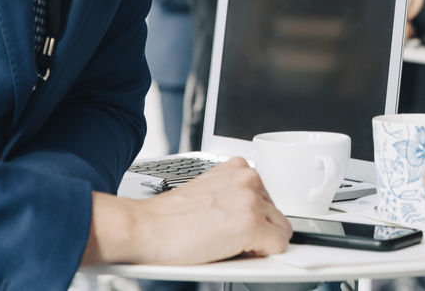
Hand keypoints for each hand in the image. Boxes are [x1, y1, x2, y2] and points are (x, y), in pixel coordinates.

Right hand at [83, 157, 291, 264]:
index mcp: (237, 167)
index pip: (266, 197)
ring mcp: (251, 200)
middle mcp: (248, 178)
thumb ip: (234, 196)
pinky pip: (278, 246)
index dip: (253, 218)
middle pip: (276, 214)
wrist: (144, 228)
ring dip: (259, 242)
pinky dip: (260, 255)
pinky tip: (232, 251)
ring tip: (226, 243)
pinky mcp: (252, 224)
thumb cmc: (167, 217)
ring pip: (280, 230)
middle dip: (259, 229)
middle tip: (227, 237)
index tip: (240, 226)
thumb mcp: (208, 192)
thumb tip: (257, 215)